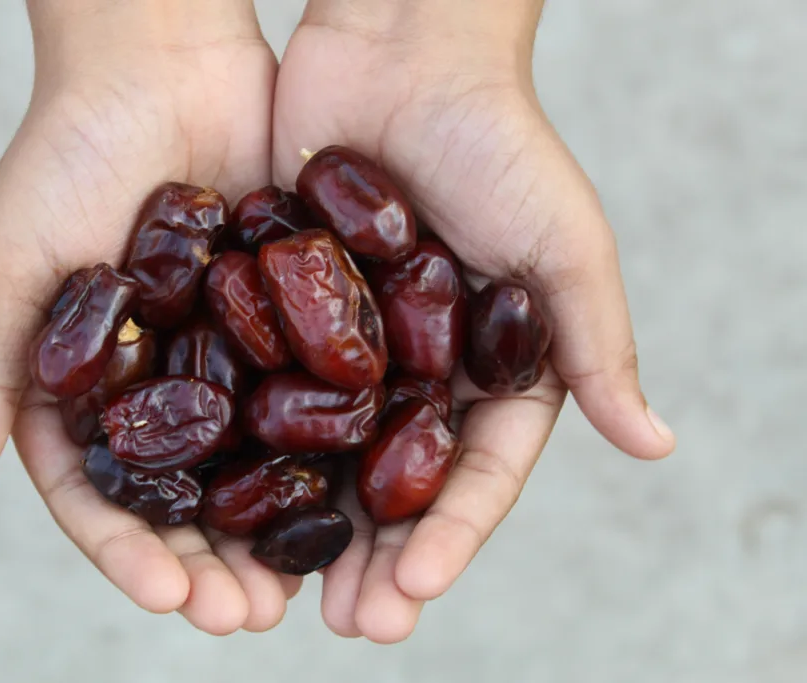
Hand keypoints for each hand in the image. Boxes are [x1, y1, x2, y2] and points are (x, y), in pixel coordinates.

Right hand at [0, 0, 296, 634]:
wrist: (158, 64)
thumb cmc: (65, 158)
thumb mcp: (7, 267)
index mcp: (86, 394)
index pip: (102, 497)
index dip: (130, 553)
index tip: (169, 594)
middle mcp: (159, 389)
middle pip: (184, 499)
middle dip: (212, 563)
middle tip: (249, 617)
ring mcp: (227, 359)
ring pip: (254, 467)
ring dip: (275, 532)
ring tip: (303, 588)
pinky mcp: (289, 321)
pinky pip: (310, 397)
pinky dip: (328, 450)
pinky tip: (355, 496)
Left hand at [273, 0, 675, 641]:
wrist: (402, 51)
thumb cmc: (498, 141)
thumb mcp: (563, 243)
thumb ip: (595, 342)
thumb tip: (654, 445)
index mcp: (490, 367)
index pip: (475, 472)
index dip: (450, 536)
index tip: (415, 592)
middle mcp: (418, 367)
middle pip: (395, 481)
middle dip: (376, 555)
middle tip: (348, 622)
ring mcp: (348, 343)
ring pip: (324, 453)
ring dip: (305, 523)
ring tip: (279, 592)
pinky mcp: (284, 309)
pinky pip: (263, 387)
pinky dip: (245, 445)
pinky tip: (218, 499)